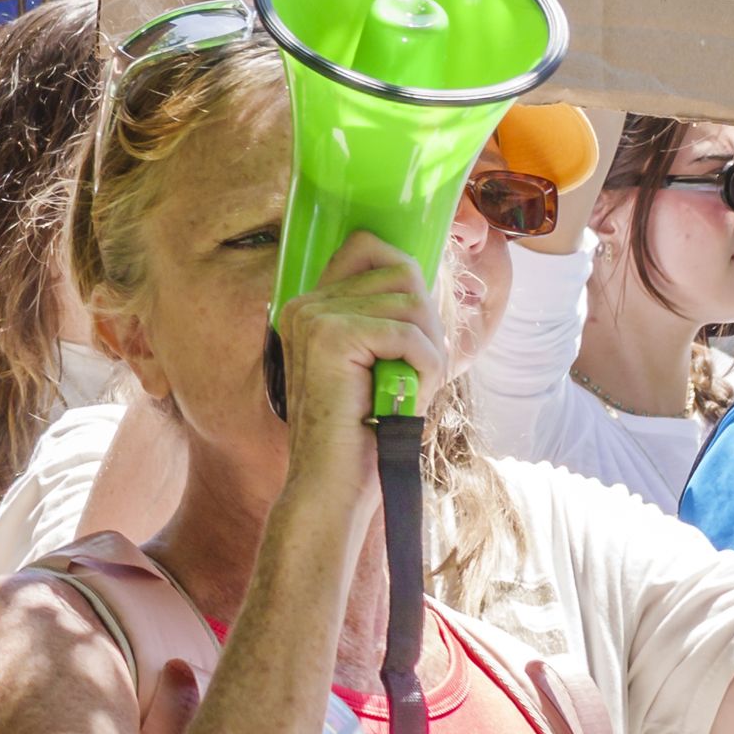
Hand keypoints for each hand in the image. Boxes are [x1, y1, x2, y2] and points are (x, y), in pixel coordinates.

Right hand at [271, 230, 447, 481]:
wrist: (330, 485)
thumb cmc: (361, 432)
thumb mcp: (375, 363)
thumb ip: (386, 318)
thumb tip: (422, 278)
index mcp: (309, 306)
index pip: (368, 247)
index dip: (406, 281)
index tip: (414, 331)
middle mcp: (305, 303)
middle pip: (399, 271)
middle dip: (426, 322)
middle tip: (419, 370)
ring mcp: (314, 317)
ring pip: (410, 300)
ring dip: (429, 347)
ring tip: (412, 387)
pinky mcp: (332, 336)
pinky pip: (408, 332)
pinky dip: (426, 365)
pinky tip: (410, 395)